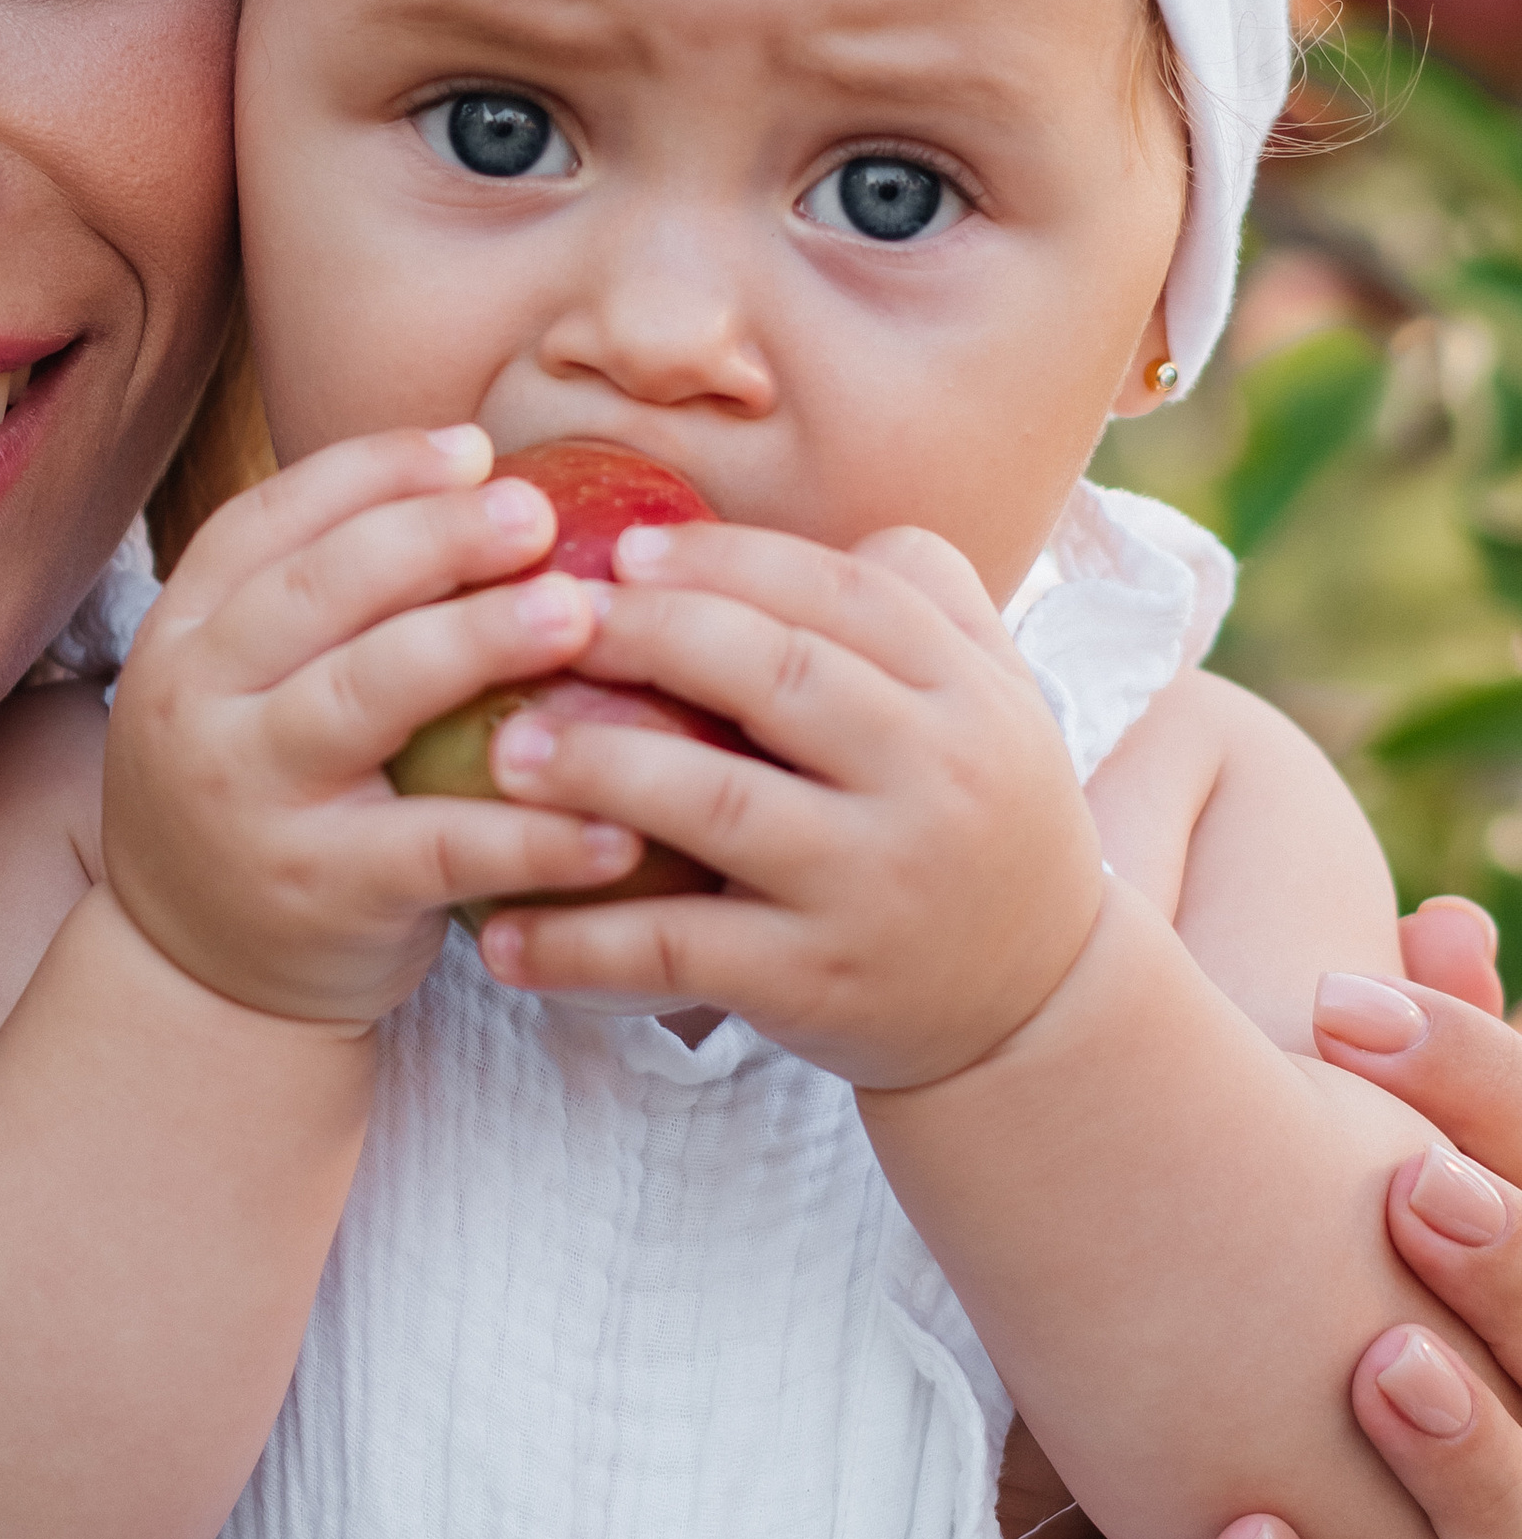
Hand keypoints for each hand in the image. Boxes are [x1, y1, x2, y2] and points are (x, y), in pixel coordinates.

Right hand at [102, 426, 649, 1027]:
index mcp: (187, 629)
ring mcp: (252, 796)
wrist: (198, 974)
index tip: (475, 448)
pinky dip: (530, 833)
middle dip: (435, 538)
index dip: (373, 473)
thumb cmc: (269, 793)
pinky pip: (437, 849)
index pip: (272, 521)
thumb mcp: (249, 684)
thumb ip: (329, 597)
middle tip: (539, 512)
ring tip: (580, 614)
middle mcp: (198, 701)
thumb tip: (486, 472)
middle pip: (320, 590)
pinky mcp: (320, 891)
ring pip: (367, 695)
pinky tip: (615, 823)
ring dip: (478, 643)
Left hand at [468, 518, 1103, 1088]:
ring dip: (600, 767)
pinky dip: (582, 942)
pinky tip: (501, 932)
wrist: (1037, 1004)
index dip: (724, 561)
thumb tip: (770, 533)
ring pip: (722, 804)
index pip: (841, 593)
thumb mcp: (991, 700)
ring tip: (505, 749)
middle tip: (543, 621)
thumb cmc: (977, 820)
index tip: (619, 550)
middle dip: (650, 635)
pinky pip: (681, 951)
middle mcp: (935, 779)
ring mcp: (876, 885)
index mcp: (970, 692)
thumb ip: (913, 601)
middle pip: (778, 674)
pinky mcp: (818, 982)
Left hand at [1128, 898, 1521, 1538]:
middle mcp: (1513, 1465)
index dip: (1479, 1094)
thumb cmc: (1231, 1390)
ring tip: (1380, 1365)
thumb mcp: (1290, 1232)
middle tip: (1404, 1182)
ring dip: (1458, 1453)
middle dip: (1506, 1274)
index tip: (1345, 999)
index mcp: (1512, 1340)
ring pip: (1508, 1537)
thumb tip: (1448, 916)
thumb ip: (1375, 1097)